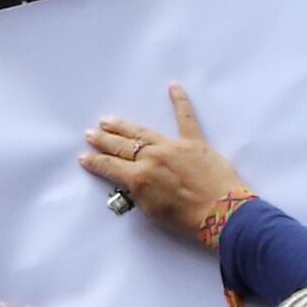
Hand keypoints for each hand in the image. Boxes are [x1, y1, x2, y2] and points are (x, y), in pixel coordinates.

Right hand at [80, 84, 252, 244]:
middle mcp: (151, 158)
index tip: (84, 157)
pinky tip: (174, 87)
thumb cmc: (187, 219)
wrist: (222, 212)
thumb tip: (132, 181)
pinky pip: (185, 118)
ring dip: (123, 126)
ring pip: (142, 132)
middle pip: (121, 146)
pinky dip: (180, 101)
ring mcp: (172, 146)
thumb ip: (139, 193)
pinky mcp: (194, 142)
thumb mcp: (152, 212)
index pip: (110, 167)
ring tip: (108, 120)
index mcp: (138, 178)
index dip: (95, 162)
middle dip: (104, 140)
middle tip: (91, 134)